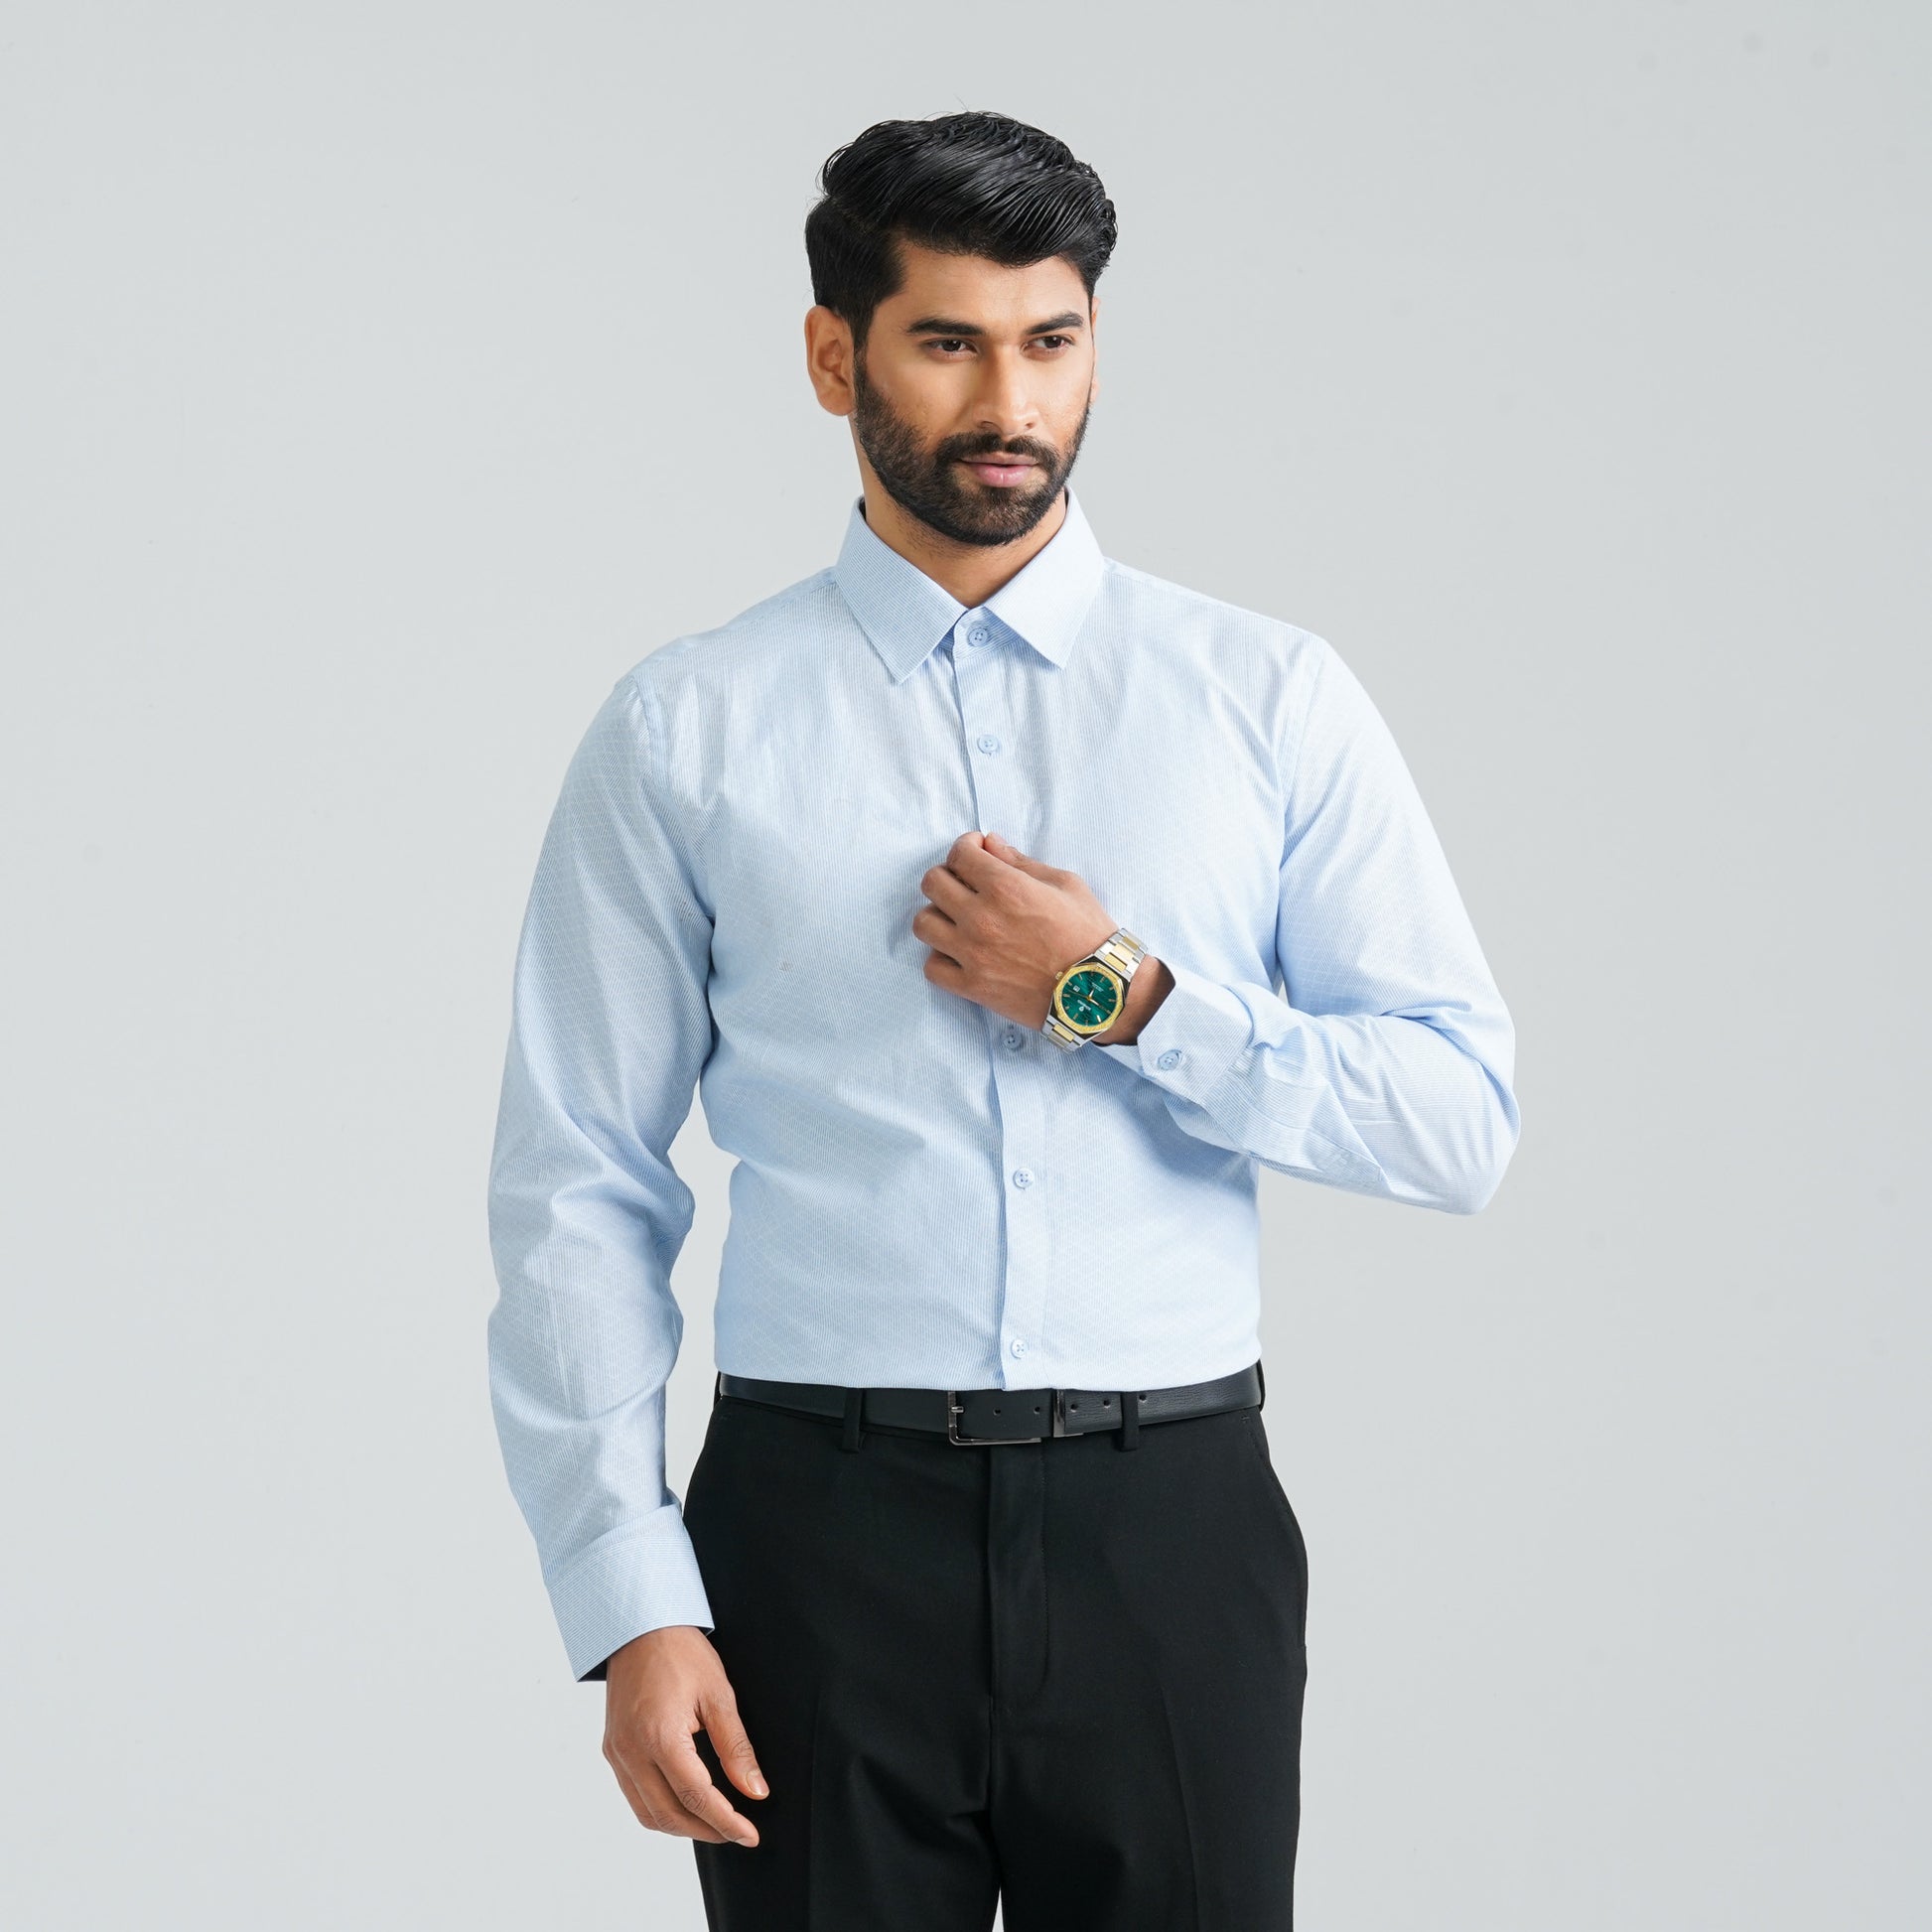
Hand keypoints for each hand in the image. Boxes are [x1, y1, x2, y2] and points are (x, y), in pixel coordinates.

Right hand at [602, 1625, 767, 1846]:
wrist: (639, 1625)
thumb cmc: (681, 1652)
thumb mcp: (718, 1695)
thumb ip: (736, 1748)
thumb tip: (755, 1791)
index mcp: (659, 1736)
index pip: (696, 1797)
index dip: (726, 1822)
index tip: (750, 1835)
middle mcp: (631, 1751)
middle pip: (669, 1815)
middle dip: (706, 1831)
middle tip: (737, 1832)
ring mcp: (616, 1752)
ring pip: (647, 1813)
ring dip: (681, 1826)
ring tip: (714, 1822)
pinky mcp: (611, 1749)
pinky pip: (634, 1795)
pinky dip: (660, 1809)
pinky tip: (684, 1803)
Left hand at [912, 830, 1163, 1040]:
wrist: (1099, 990)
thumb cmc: (1089, 934)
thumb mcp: (1065, 884)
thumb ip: (1021, 862)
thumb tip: (991, 844)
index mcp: (1006, 887)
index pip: (959, 854)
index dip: (967, 847)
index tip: (977, 852)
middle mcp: (981, 918)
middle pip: (933, 883)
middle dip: (948, 875)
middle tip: (966, 883)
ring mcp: (972, 955)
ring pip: (923, 923)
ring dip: (938, 915)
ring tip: (958, 919)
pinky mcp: (972, 987)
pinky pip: (932, 967)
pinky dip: (941, 957)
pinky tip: (960, 953)